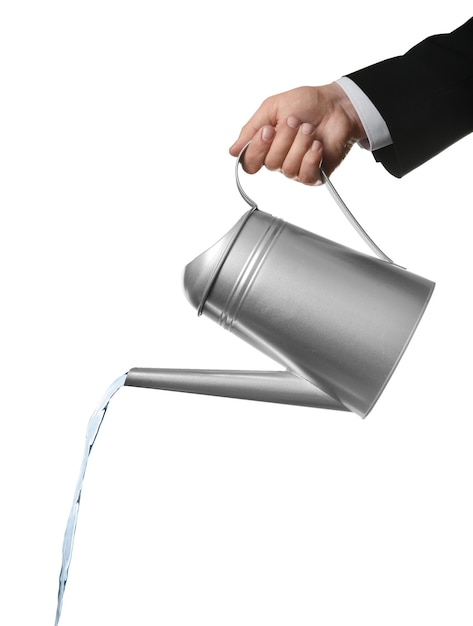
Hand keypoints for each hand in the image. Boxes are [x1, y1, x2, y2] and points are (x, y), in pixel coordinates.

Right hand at [229, 83, 365, 184]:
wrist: (336, 105)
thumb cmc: (306, 104)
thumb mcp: (272, 108)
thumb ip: (251, 129)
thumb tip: (233, 151)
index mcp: (265, 146)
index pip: (249, 163)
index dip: (257, 149)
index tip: (268, 130)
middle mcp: (278, 160)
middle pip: (270, 164)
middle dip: (284, 139)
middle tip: (295, 122)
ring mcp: (296, 169)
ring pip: (288, 168)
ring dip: (300, 144)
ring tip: (310, 129)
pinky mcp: (314, 175)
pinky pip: (305, 175)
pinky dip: (311, 157)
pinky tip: (317, 145)